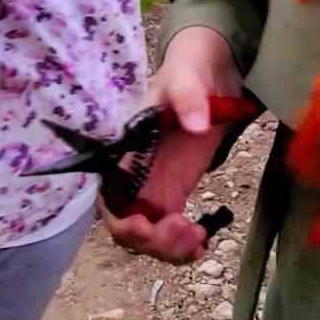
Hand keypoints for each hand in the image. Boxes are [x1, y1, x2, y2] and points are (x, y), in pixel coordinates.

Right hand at [100, 26, 244, 265]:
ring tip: (200, 239)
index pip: (110, 198)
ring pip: (147, 236)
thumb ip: (187, 97)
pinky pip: (167, 231)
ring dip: (170, 249)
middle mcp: (132, 175)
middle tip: (189, 235)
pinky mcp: (173, 192)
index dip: (125, 223)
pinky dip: (181, 246)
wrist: (209, 72)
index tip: (152, 225)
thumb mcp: (187, 77)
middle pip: (128, 227)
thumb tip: (196, 124)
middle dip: (154, 242)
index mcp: (125, 150)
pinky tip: (203, 242)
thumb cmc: (188, 70)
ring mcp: (152, 186)